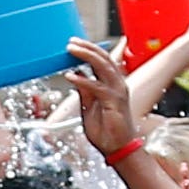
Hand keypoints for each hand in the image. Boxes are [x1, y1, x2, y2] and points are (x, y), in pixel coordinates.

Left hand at [64, 39, 139, 157]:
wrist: (117, 147)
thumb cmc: (105, 129)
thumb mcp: (89, 107)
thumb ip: (84, 91)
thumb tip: (76, 76)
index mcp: (112, 84)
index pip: (101, 61)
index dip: (89, 50)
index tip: (74, 43)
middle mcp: (117, 84)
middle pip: (103, 59)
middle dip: (87, 48)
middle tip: (71, 41)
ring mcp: (117, 91)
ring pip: (103, 67)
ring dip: (86, 56)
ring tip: (71, 50)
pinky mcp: (113, 102)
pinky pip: (97, 87)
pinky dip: (84, 80)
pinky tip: (71, 76)